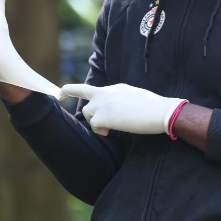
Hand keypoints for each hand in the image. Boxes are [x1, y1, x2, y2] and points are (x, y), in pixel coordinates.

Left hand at [60, 83, 184, 136]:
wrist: (161, 111)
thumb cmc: (155, 108)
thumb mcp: (135, 98)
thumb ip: (120, 101)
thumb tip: (114, 112)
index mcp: (115, 88)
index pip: (89, 89)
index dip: (70, 91)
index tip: (59, 94)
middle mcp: (106, 93)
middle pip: (85, 101)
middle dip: (86, 109)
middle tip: (87, 114)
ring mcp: (104, 104)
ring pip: (88, 114)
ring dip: (97, 122)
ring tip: (111, 127)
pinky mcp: (104, 116)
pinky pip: (94, 126)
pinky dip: (101, 131)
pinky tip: (111, 131)